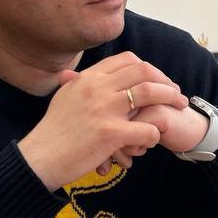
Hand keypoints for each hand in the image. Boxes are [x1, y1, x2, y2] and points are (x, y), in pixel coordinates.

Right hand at [19, 52, 187, 189]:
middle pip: (143, 72)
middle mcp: (96, 88)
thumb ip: (79, 83)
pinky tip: (154, 139)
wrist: (39, 158)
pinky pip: (147, 128)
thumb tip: (87, 75)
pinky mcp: (109, 133)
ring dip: (169, 99)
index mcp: (87, 78)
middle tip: (176, 93)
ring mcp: (103, 109)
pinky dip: (155, 133)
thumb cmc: (53, 132)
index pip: (127, 60)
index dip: (149, 68)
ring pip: (149, 93)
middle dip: (165, 81)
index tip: (158, 80)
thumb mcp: (64, 98)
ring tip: (178, 108)